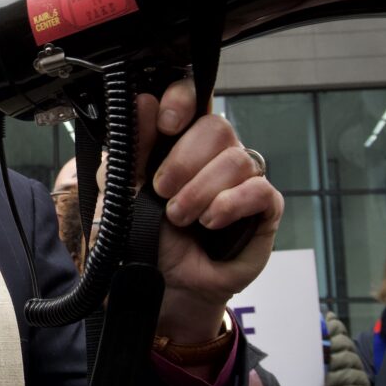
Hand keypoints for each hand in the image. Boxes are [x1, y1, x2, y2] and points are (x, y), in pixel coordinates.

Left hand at [136, 79, 281, 344]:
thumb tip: (142, 102)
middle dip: (183, 161)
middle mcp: (214, 156)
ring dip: (200, 190)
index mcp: (179, 142)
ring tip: (181, 218)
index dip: (183, 99)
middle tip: (162, 192)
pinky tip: (211, 221)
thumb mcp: (122, 192)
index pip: (194, 98)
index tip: (166, 122)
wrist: (162, 287)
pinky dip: (231, 203)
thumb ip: (131, 148)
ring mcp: (241, 181)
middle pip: (217, 127)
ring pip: (236, 158)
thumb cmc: (143, 238)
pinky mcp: (264, 210)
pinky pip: (260, 189)